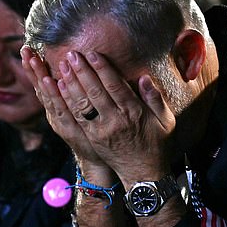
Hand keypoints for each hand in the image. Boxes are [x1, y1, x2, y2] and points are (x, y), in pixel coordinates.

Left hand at [23, 46, 176, 187]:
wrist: (142, 173)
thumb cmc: (156, 143)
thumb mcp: (166, 121)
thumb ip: (155, 99)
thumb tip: (144, 78)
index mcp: (134, 113)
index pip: (115, 86)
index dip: (102, 69)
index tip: (92, 54)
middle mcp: (115, 120)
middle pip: (95, 92)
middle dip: (82, 71)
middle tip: (71, 54)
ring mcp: (101, 130)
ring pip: (83, 103)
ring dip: (71, 83)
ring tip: (62, 65)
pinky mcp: (92, 137)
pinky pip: (77, 116)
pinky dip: (68, 100)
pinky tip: (60, 86)